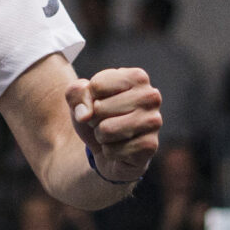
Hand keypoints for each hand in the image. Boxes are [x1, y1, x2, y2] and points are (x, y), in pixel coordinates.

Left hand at [66, 67, 161, 183]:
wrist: (108, 148)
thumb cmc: (97, 117)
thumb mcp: (80, 99)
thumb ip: (75, 93)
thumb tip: (85, 115)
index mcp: (137, 77)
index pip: (96, 86)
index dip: (89, 99)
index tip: (100, 103)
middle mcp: (151, 96)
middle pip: (100, 108)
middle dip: (94, 120)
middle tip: (106, 122)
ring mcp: (154, 121)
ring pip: (106, 130)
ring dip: (101, 136)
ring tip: (112, 134)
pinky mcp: (150, 145)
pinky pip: (113, 150)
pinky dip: (110, 152)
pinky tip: (121, 148)